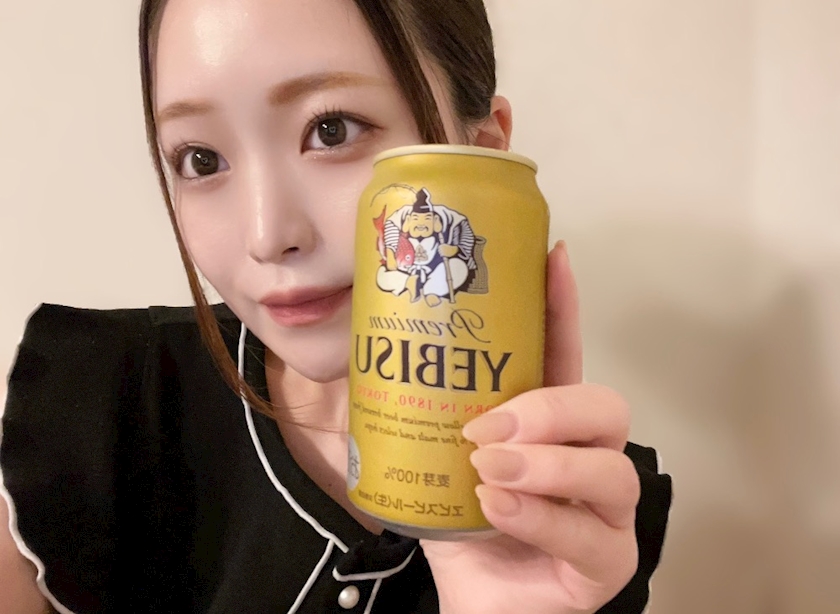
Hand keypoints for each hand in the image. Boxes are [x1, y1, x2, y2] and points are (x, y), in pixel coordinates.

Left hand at [421, 242, 639, 613]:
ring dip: (544, 464)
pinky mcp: (608, 562)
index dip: (561, 307)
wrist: (473, 603)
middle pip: (607, 406)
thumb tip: (367, 356)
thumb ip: (415, 415)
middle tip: (486, 428)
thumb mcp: (431, 462)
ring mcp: (607, 513)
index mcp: (547, 427)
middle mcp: (588, 460)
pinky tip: (496, 507)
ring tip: (487, 469)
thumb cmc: (457, 527)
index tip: (552, 256)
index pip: (565, 356)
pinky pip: (592, 534)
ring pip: (612, 469)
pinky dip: (540, 516)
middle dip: (549, 408)